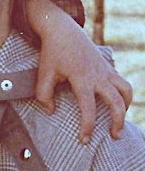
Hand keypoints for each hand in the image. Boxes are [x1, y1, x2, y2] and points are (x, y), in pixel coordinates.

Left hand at [29, 0, 131, 141]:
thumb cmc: (52, 53)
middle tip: (114, 136)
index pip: (89, 109)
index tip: (84, 140)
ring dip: (126, 106)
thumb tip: (51, 112)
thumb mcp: (44, 74)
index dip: (87, 127)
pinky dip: (123, 95)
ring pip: (126, 90)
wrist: (62, 30)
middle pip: (117, 102)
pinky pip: (122, 83)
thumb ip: (44, 95)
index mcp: (82, 79)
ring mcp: (105, 70)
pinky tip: (114, 103)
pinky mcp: (108, 67)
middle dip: (118, 121)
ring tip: (119, 120)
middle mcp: (98, 76)